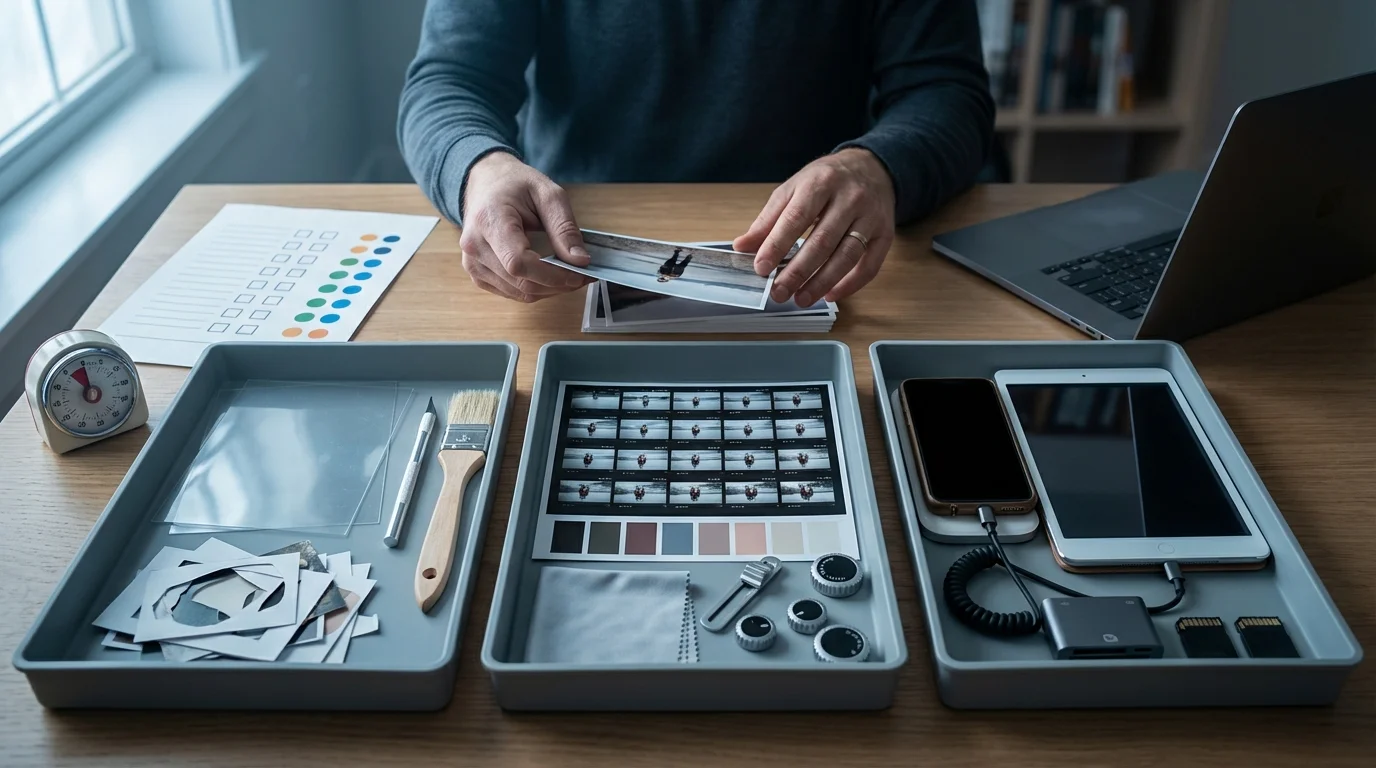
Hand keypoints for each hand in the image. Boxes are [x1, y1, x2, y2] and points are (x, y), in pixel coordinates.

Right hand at [459, 152, 591, 301]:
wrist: (486, 182)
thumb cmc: (514, 184)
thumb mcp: (548, 194)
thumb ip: (564, 228)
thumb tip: (580, 260)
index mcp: (488, 220)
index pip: (518, 263)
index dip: (552, 275)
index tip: (578, 274)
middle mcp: (475, 246)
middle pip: (521, 282)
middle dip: (557, 284)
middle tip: (583, 275)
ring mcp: (473, 263)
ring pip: (519, 292)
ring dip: (549, 289)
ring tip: (570, 275)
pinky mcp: (477, 273)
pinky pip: (512, 292)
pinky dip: (535, 288)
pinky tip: (549, 276)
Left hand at [734, 148, 895, 306]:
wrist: (872, 167)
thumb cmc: (826, 180)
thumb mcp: (793, 189)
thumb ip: (768, 219)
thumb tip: (742, 247)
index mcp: (821, 182)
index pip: (796, 218)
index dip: (777, 245)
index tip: (761, 268)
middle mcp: (850, 198)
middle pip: (823, 241)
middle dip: (798, 271)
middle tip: (779, 292)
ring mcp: (871, 216)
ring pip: (847, 255)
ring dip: (822, 282)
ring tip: (801, 299)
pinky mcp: (885, 233)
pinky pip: (870, 265)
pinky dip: (850, 284)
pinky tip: (830, 295)